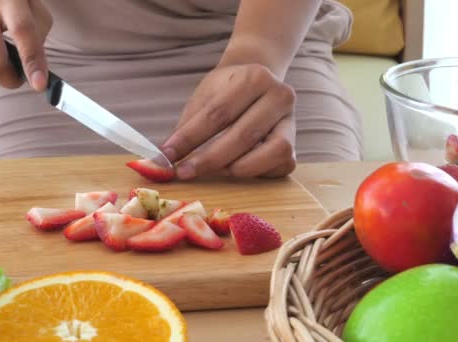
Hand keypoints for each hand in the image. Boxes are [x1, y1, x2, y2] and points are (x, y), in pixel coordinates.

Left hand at [161, 64, 296, 179]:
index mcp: (255, 77)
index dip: (190, 137)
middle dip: (209, 159)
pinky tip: (236, 169)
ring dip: (241, 167)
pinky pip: (281, 164)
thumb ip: (186, 127)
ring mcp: (292, 120)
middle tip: (184, 172)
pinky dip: (259, 172)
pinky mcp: (295, 143)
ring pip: (273, 151)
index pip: (218, 114)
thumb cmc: (226, 90)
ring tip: (216, 171)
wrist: (258, 80)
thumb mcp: (204, 97)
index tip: (167, 155)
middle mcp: (280, 96)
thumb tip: (161, 159)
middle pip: (244, 135)